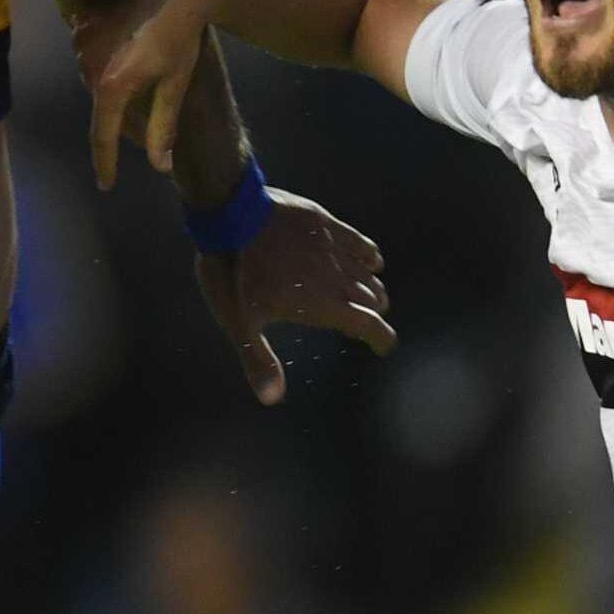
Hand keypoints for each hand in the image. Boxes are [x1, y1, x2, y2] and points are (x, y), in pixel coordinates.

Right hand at [80, 0, 224, 188]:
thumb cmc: (182, 38)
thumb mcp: (176, 85)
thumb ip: (162, 127)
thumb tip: (159, 167)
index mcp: (112, 85)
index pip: (103, 136)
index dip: (105, 164)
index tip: (106, 185)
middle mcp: (89, 65)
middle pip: (100, 107)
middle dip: (119, 121)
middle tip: (142, 129)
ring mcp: (82, 41)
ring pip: (93, 81)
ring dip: (110, 91)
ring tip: (138, 88)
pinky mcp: (84, 22)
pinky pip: (87, 53)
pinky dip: (101, 63)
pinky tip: (120, 57)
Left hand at [198, 194, 395, 404]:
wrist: (230, 213)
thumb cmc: (231, 272)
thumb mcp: (239, 321)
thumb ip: (258, 360)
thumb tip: (271, 400)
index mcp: (322, 305)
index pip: (370, 325)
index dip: (382, 338)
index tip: (383, 346)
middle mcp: (336, 278)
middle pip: (373, 300)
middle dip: (373, 314)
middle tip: (364, 322)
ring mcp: (333, 248)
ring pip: (369, 274)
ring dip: (371, 288)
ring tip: (367, 297)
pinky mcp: (326, 223)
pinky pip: (360, 244)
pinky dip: (369, 257)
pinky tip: (369, 261)